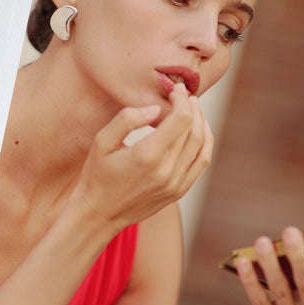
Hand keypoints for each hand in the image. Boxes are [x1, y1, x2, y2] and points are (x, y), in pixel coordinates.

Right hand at [68, 83, 212, 238]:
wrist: (98, 214)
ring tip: (194, 107)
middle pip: (193, 128)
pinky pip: (201, 163)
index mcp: (148, 154)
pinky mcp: (178, 191)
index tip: (175, 89)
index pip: (181, 118)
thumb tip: (155, 109)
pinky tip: (202, 131)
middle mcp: (166, 170)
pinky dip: (206, 143)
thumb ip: (127, 120)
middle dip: (191, 106)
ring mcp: (175, 183)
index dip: (182, 99)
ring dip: (201, 121)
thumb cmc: (97, 175)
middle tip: (184, 94)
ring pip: (201, 144)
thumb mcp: (102, 141)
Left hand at [234, 227, 303, 304]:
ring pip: (280, 289)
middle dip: (298, 255)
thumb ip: (297, 276)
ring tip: (262, 242)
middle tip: (291, 231)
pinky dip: (250, 280)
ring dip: (270, 264)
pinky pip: (259, 300)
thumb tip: (286, 244)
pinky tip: (244, 263)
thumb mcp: (299, 297)